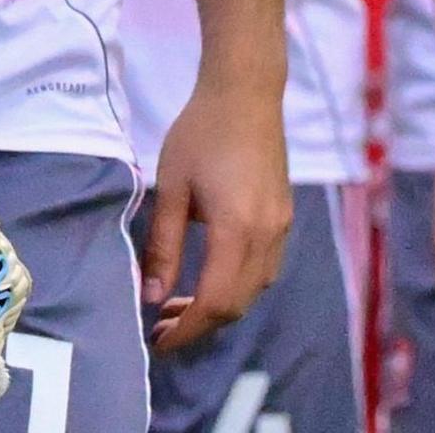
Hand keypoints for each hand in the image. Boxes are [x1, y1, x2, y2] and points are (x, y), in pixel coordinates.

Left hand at [141, 82, 290, 350]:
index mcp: (237, 231)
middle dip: (199, 324)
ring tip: (177, 304)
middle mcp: (267, 237)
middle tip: (161, 326)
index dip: (187, 329)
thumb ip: (163, 246)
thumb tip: (151, 296)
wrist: (245, 94)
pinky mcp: (283, 218)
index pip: (215, 303)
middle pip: (237, 305)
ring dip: (218, 306)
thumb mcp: (170, 188)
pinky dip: (236, 286)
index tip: (159, 341)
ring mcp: (281, 229)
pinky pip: (263, 270)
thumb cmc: (200, 133)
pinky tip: (208, 277)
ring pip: (253, 290)